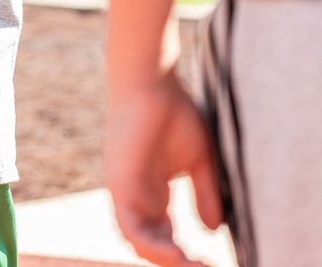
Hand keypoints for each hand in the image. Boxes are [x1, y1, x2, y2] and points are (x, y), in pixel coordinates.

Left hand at [105, 72, 222, 266]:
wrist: (152, 84)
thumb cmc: (175, 114)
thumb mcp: (199, 162)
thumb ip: (205, 195)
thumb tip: (213, 231)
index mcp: (153, 192)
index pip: (164, 235)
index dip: (185, 255)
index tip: (213, 263)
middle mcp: (137, 195)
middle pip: (151, 242)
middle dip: (177, 262)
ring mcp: (125, 191)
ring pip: (137, 240)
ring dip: (163, 258)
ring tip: (192, 266)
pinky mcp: (119, 183)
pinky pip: (129, 225)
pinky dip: (150, 244)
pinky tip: (176, 254)